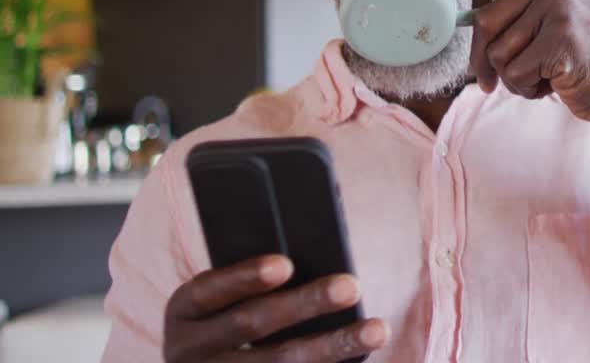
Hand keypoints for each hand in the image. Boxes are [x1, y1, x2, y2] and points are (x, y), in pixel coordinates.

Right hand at [163, 254, 387, 361]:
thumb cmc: (229, 317)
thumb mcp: (224, 300)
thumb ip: (254, 283)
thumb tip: (309, 264)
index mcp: (184, 312)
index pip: (210, 289)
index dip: (246, 276)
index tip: (287, 264)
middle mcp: (188, 350)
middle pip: (251, 325)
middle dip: (305, 304)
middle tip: (351, 286)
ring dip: (332, 346)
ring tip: (376, 329)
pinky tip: (359, 358)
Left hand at [467, 0, 589, 127]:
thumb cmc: (584, 50)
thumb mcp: (553, 10)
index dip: (478, 9)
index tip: (491, 33)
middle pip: (483, 20)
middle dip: (485, 58)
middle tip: (498, 77)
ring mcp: (560, 11)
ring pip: (496, 53)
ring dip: (512, 77)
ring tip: (542, 75)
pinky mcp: (562, 44)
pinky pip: (515, 74)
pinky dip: (527, 89)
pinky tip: (553, 84)